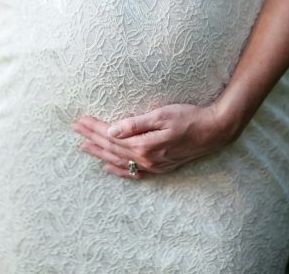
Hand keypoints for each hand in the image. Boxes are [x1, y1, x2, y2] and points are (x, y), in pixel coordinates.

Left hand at [72, 103, 238, 179]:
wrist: (213, 131)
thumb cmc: (188, 118)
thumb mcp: (161, 115)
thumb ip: (135, 124)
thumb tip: (111, 130)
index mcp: (144, 144)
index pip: (111, 135)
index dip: (94, 127)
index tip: (80, 120)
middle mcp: (146, 159)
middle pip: (111, 148)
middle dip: (92, 138)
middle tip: (75, 129)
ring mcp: (153, 165)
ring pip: (119, 160)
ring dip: (100, 153)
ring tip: (84, 147)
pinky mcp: (160, 167)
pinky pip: (134, 173)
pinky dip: (119, 170)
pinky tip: (108, 167)